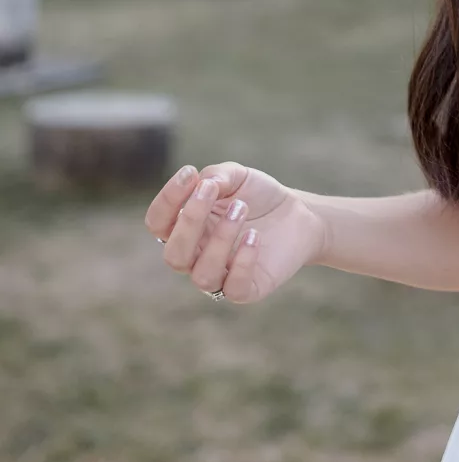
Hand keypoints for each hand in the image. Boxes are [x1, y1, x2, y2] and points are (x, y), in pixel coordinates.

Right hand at [144, 161, 326, 304]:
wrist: (297, 213)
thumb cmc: (257, 196)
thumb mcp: (237, 176)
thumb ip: (216, 176)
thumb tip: (200, 183)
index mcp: (186, 228)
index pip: (158, 223)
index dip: (167, 200)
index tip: (190, 172)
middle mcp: (196, 256)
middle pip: (174, 255)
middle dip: (190, 220)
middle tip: (213, 190)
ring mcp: (220, 276)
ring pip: (203, 275)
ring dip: (219, 240)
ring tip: (240, 208)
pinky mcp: (247, 289)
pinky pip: (234, 289)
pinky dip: (242, 262)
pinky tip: (254, 236)